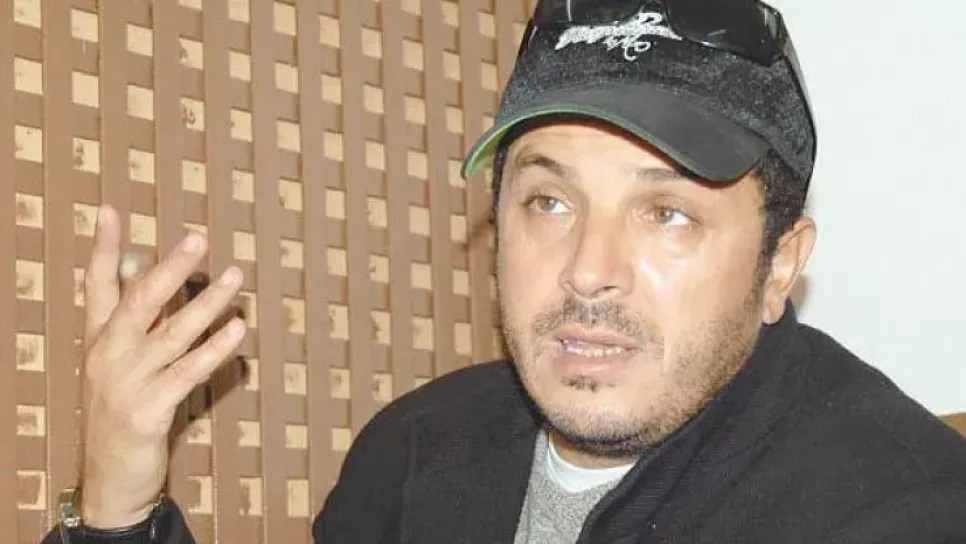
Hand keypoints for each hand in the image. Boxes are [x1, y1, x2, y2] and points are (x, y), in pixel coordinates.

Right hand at [79, 205, 245, 528]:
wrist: (111, 476)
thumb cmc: (124, 409)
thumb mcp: (120, 363)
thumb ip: (136, 320)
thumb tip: (144, 267)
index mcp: (99, 339)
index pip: (97, 285)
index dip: (104, 248)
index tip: (110, 211)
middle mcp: (108, 356)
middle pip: (139, 301)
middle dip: (171, 268)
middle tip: (199, 239)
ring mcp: (127, 383)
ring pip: (172, 334)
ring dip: (207, 303)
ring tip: (236, 277)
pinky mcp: (148, 410)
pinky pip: (188, 372)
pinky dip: (214, 349)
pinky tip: (238, 328)